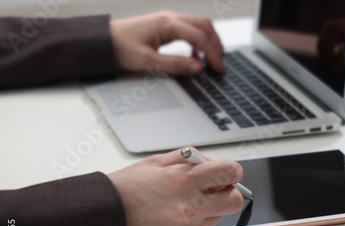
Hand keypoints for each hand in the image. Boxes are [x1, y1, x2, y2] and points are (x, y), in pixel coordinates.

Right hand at [108, 148, 243, 225]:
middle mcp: (190, 205)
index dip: (233, 171)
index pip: (229, 172)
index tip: (229, 172)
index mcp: (184, 180)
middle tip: (216, 189)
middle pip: (234, 200)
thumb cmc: (124, 190)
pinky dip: (189, 224)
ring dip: (209, 208)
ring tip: (185, 203)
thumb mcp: (155, 163)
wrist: (101, 221)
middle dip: (230, 193)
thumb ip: (187, 159)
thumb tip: (209, 162)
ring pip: (217, 217)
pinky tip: (169, 218)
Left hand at [109, 11, 224, 75]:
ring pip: (199, 26)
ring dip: (209, 41)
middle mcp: (170, 18)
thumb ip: (175, 65)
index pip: (200, 36)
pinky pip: (190, 30)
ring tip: (213, 60)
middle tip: (220, 65)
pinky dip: (198, 42)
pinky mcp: (166, 26)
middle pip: (205, 26)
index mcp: (167, 24)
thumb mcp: (148, 62)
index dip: (213, 54)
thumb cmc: (120, 48)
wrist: (103, 41)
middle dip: (216, 45)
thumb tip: (198, 68)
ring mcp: (169, 20)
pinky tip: (196, 56)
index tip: (219, 69)